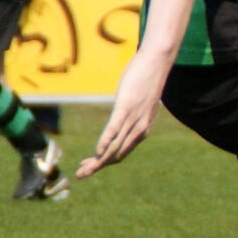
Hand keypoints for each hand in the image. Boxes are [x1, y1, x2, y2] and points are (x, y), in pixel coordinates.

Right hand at [77, 51, 171, 177]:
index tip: (90, 166)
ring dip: (99, 160)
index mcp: (142, 129)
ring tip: (83, 169)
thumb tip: (122, 118)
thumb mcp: (140, 103)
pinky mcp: (126, 106)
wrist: (157, 62)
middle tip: (81, 175)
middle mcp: (139, 128)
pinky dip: (106, 141)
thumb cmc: (146, 80)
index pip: (122, 153)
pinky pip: (116, 127)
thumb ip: (132, 114)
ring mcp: (133, 117)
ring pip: (116, 145)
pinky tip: (97, 151)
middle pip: (117, 154)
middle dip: (98, 166)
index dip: (105, 162)